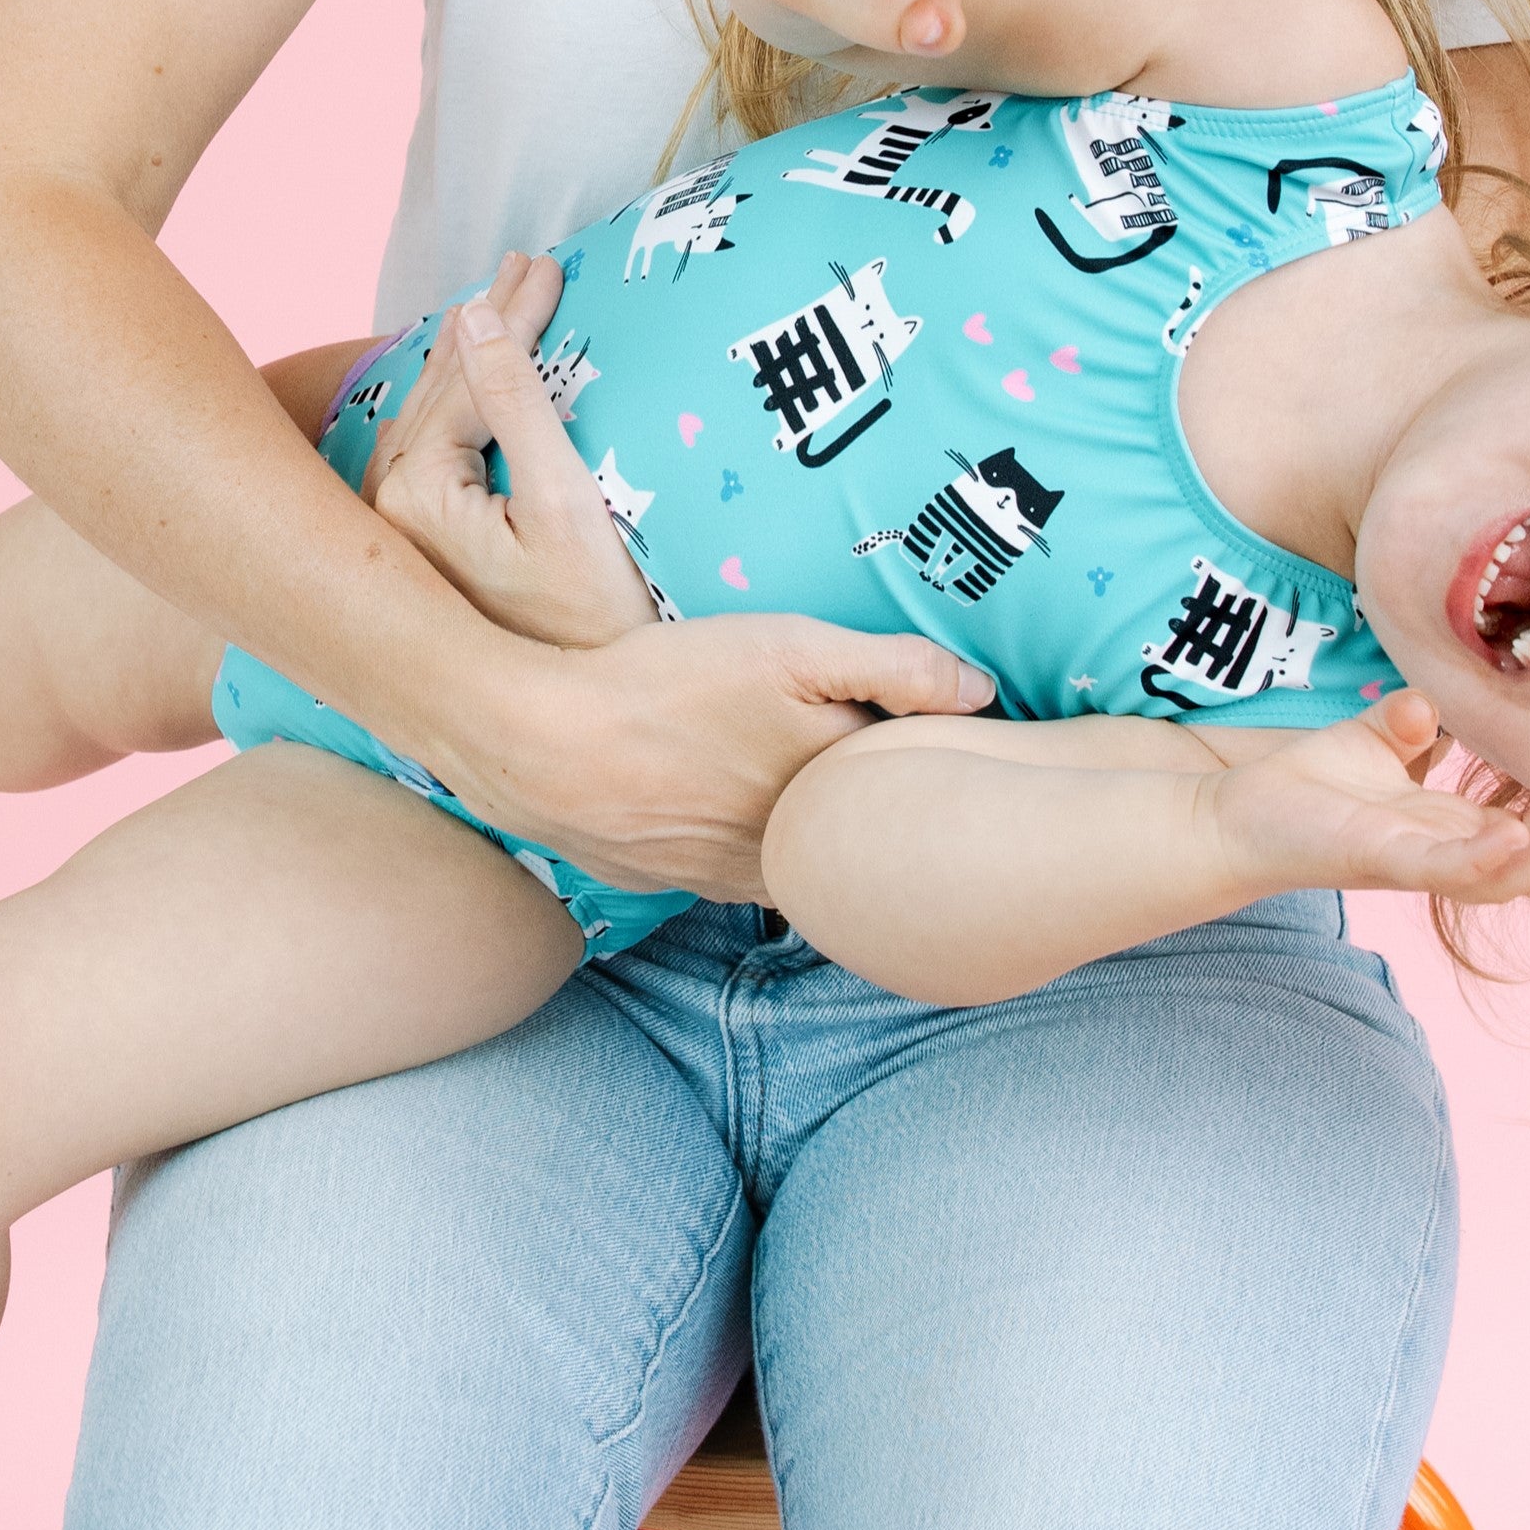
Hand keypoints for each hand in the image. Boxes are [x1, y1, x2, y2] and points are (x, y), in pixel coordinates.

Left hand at [359, 253, 659, 647]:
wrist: (586, 716)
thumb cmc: (592, 616)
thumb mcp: (564, 501)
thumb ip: (518, 404)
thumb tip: (475, 317)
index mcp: (413, 498)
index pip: (465, 380)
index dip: (510, 317)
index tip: (549, 264)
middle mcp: (389, 515)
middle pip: (439, 391)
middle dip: (486, 322)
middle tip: (526, 261)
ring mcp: (403, 534)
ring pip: (433, 415)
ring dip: (471, 355)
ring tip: (502, 297)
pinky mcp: (427, 549)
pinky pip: (435, 447)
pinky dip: (460, 399)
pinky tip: (473, 373)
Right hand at [443, 611, 999, 901]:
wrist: (544, 748)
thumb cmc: (670, 684)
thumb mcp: (791, 648)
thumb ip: (895, 668)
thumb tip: (985, 695)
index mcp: (834, 798)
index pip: (911, 787)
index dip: (930, 758)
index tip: (951, 739)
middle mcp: (795, 853)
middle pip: (858, 828)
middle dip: (875, 800)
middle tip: (884, 758)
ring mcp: (735, 876)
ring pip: (800, 853)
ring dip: (813, 826)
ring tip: (807, 778)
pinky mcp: (683, 880)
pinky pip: (743, 865)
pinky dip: (753, 838)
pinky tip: (733, 799)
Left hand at [1204, 689, 1529, 905]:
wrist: (1234, 818)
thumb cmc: (1307, 790)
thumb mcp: (1369, 744)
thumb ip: (1407, 725)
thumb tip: (1429, 705)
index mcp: (1449, 829)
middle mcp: (1443, 854)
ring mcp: (1415, 863)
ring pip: (1507, 878)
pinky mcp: (1379, 862)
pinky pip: (1444, 872)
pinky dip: (1482, 858)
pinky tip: (1508, 832)